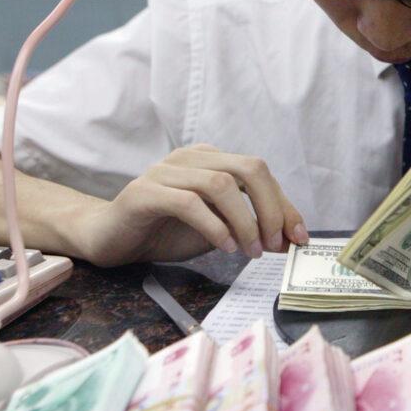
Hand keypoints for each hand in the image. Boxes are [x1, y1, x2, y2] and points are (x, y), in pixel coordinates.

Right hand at [77, 144, 307, 265]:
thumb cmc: (166, 232)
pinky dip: (214, 227)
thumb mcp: (219, 229)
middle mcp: (190, 158)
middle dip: (270, 209)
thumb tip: (290, 239)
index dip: (284, 205)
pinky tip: (224, 247)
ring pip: (221, 184)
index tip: (298, 238)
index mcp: (210, 160)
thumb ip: (249, 227)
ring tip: (249, 252)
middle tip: (274, 245)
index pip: (260, 173)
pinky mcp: (144, 192)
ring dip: (244, 223)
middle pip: (248, 169)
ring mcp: (165, 171)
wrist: (111, 239)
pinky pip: (189, 202)